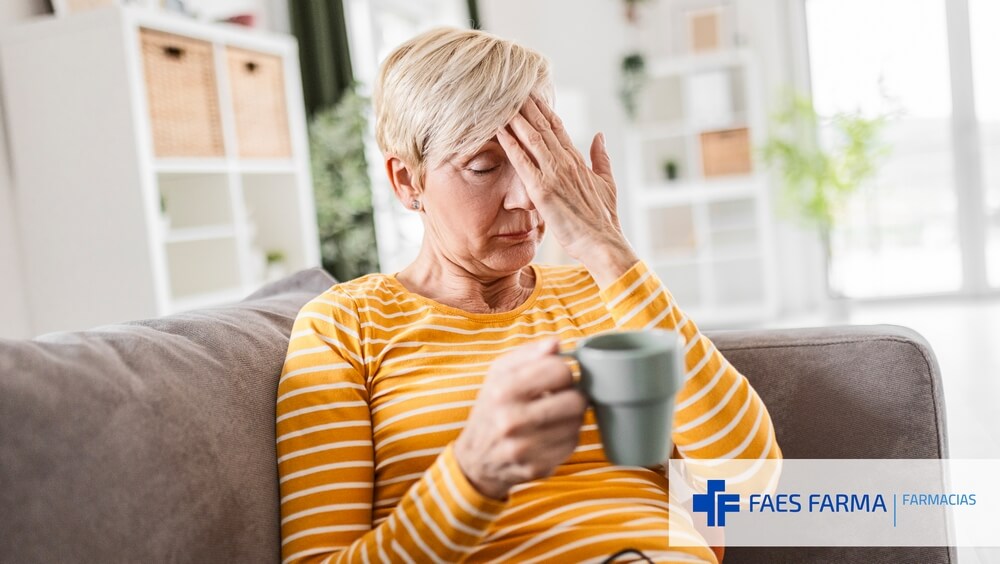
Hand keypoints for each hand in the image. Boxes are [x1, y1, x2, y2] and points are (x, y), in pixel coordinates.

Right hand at [454, 338, 587, 499]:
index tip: (555, 377)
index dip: (562, 371)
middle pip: (576, 400)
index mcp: (502, 390)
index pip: (560, 371)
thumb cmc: (492, 408)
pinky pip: (572, 444)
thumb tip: (556, 343)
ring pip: (577, 423)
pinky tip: (551, 433)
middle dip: (573, 395)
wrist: (476, 458)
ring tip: (555, 415)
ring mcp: (525, 448)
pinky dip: (567, 437)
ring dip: (571, 417)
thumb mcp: (499, 374)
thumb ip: (528, 354)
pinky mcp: (538, 467)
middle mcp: (511, 420)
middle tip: (561, 396)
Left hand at [496, 96, 637, 283]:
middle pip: (542, 126)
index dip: (543, 109)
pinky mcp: (543, 190)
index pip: (558, 127)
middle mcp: (566, 161)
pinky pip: (522, 162)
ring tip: (500, 99)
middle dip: (526, 105)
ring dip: (515, 118)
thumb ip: (600, 157)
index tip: (531, 93)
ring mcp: (554, 174)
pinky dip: (510, 144)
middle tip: (510, 86)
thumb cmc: (604, 219)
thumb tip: (599, 135)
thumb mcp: (607, 183)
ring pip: (531, 138)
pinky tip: (498, 130)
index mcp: (578, 160)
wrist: (603, 242)